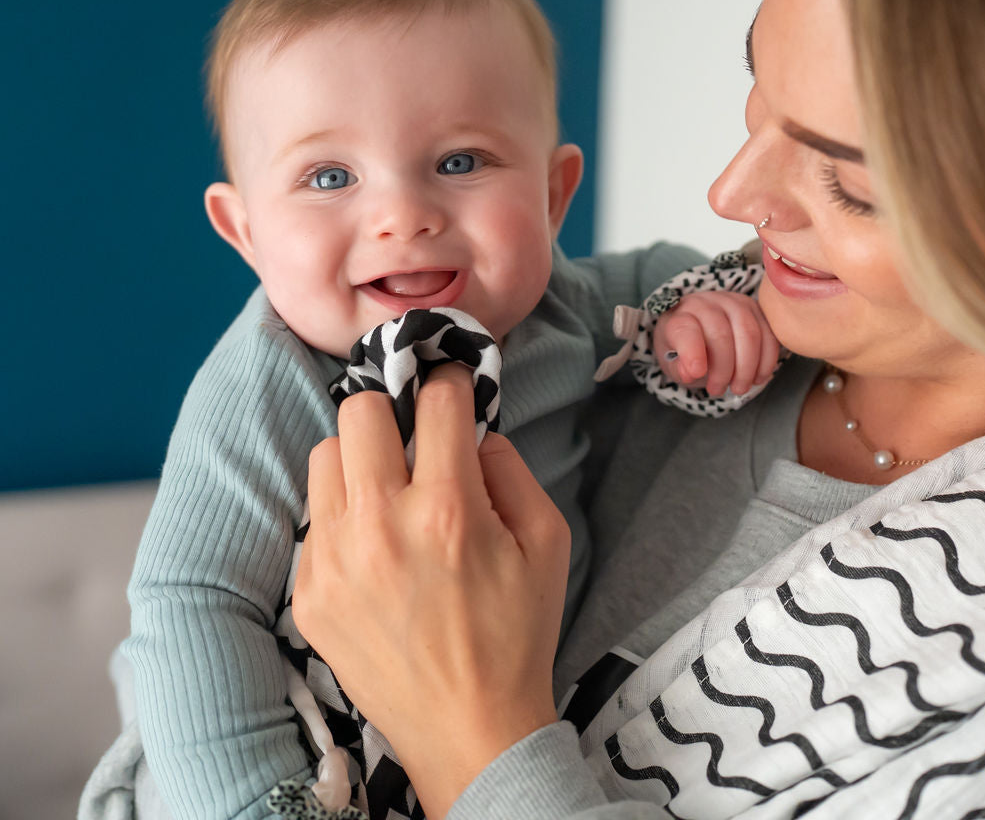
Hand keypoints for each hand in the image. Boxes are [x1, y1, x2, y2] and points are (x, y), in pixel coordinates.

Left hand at [292, 365, 570, 818]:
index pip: (437, 401)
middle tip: (413, 435)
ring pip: (324, 455)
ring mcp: (335, 561)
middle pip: (360, 410)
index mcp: (448, 510)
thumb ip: (511, 469)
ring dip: (360, 458)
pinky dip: (343, 515)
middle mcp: (381, 526)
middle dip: (393, 408)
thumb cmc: (516, 632)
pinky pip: (313, 518)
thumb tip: (471, 433)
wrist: (469, 730)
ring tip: (387, 490)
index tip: (453, 388)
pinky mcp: (308, 593)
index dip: (452, 383)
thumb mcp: (547, 542)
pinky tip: (372, 546)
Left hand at [654, 290, 779, 395]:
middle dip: (723, 369)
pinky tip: (757, 378)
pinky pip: (769, 335)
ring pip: (749, 334)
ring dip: (747, 368)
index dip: (692, 352)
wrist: (700, 330)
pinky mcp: (756, 309)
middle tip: (717, 389)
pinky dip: (766, 361)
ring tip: (738, 388)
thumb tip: (690, 373)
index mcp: (680, 316)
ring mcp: (734, 303)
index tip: (697, 373)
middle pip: (721, 335)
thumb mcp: (673, 363)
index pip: (685, 330)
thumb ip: (679, 368)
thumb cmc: (684, 349)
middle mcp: (706, 304)